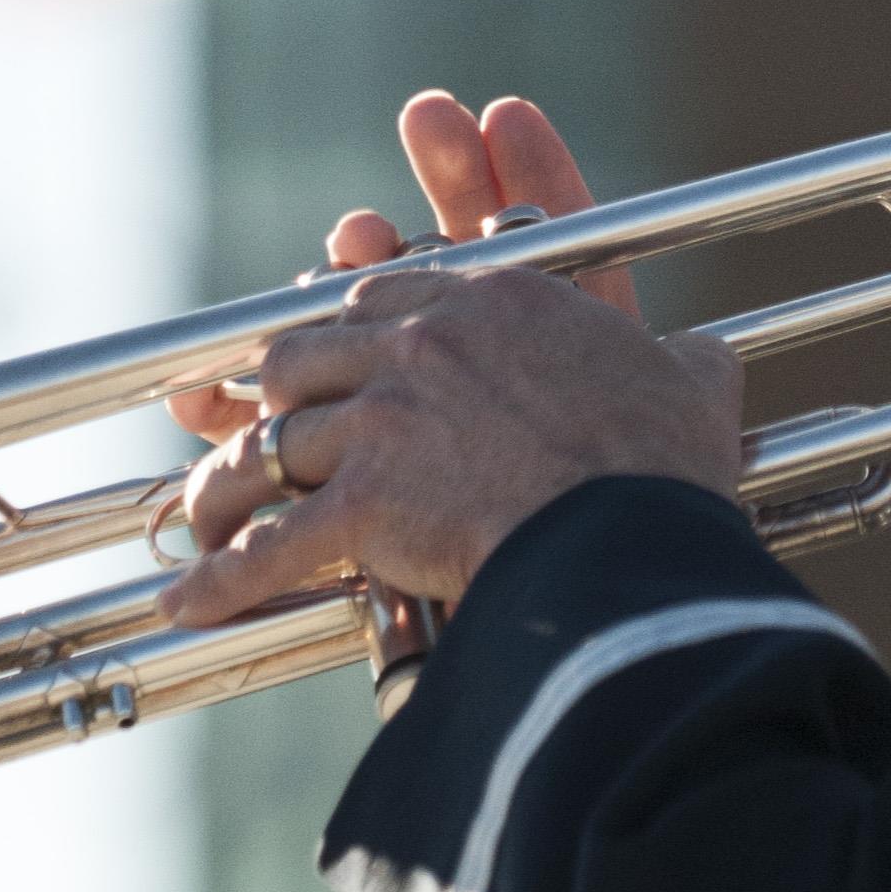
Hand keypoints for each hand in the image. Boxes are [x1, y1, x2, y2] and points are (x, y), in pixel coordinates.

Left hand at [159, 88, 741, 629]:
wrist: (638, 536)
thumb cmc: (669, 464)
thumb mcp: (691, 384)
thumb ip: (682, 360)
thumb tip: (704, 360)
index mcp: (496, 303)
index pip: (387, 290)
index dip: (346, 313)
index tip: (329, 331)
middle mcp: (423, 345)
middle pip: (307, 349)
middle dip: (273, 388)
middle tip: (251, 414)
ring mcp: (383, 420)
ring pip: (269, 438)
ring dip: (227, 479)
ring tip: (201, 511)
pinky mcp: (361, 503)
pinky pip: (269, 543)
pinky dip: (222, 577)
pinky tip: (186, 600)